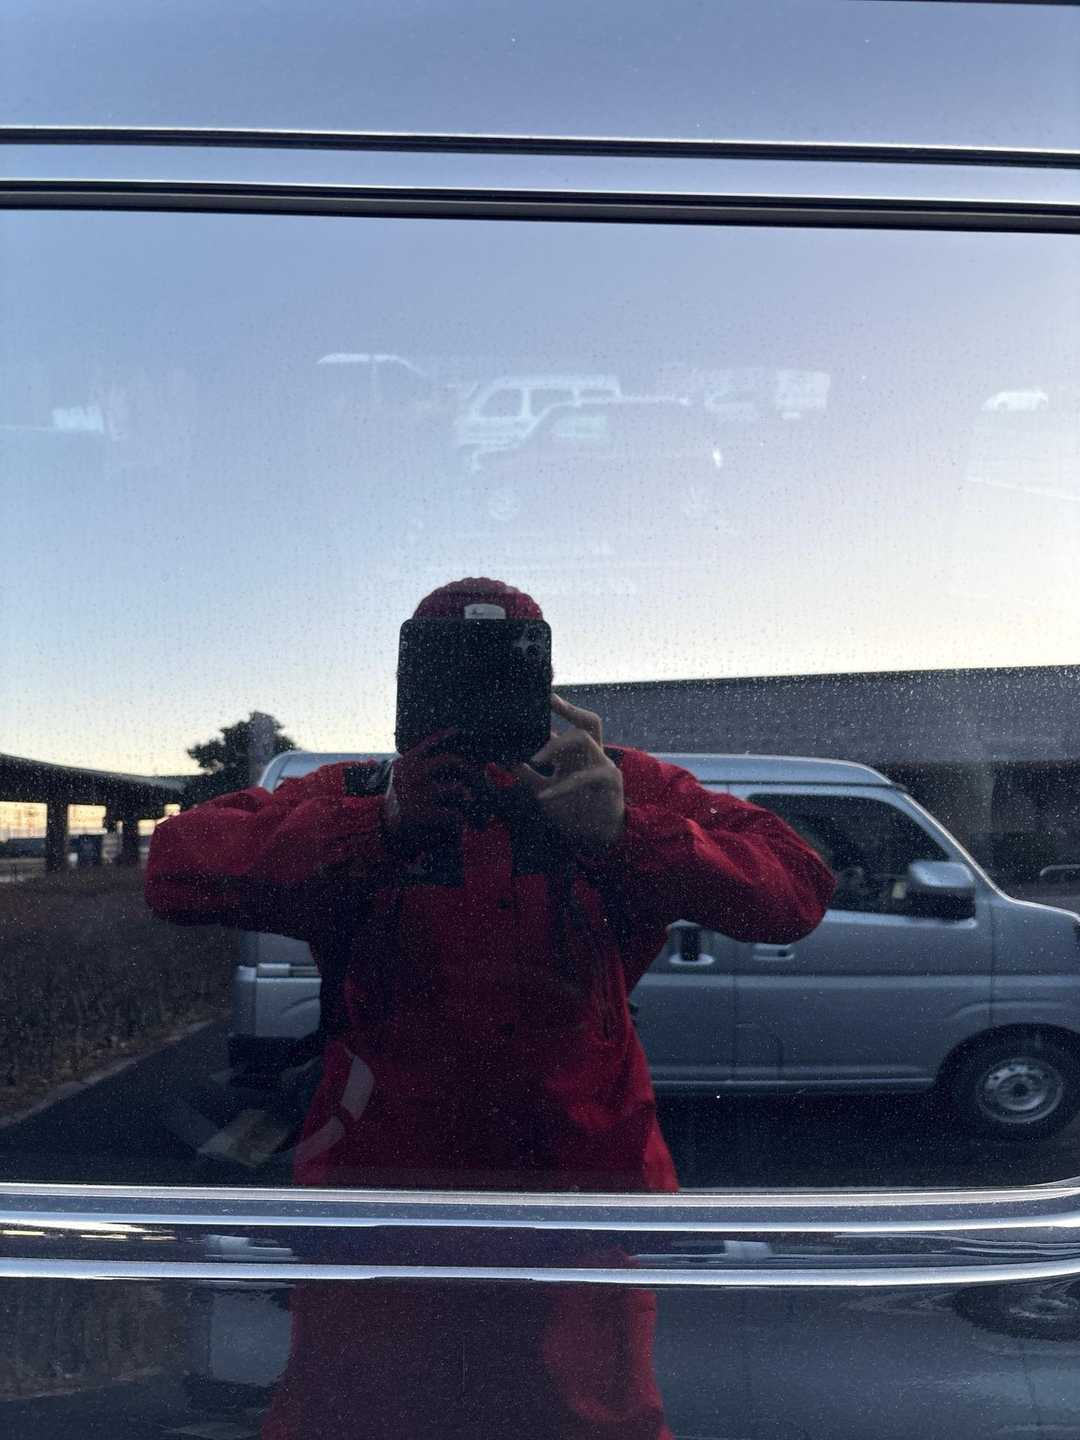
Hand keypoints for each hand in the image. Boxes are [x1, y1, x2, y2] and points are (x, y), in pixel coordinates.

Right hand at [383, 731, 480, 856]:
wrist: (385, 832)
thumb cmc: (400, 804)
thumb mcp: (402, 781)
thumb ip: (419, 768)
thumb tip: (452, 760)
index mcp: (404, 764)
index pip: (427, 744)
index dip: (444, 736)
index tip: (457, 731)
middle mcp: (409, 776)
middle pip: (449, 761)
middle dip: (468, 768)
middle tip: (477, 775)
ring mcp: (415, 794)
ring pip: (456, 788)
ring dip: (466, 796)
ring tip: (468, 801)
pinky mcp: (420, 814)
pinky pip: (453, 812)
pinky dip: (459, 818)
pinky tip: (458, 822)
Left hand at [513, 695, 624, 853]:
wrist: (596, 838)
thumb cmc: (574, 811)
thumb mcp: (544, 790)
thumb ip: (528, 776)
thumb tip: (505, 760)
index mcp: (578, 754)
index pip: (574, 723)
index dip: (563, 707)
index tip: (546, 694)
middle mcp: (592, 754)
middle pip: (587, 722)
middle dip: (569, 709)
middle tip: (549, 701)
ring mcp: (603, 765)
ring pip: (583, 739)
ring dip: (556, 746)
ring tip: (534, 760)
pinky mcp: (609, 782)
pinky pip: (584, 776)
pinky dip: (563, 786)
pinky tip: (544, 796)